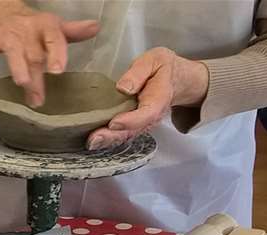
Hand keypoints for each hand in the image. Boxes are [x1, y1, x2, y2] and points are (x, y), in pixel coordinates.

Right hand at [0, 0, 98, 106]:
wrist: (4, 11)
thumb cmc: (33, 27)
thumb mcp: (54, 28)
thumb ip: (72, 33)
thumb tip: (96, 28)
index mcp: (47, 27)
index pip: (55, 39)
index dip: (56, 54)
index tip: (57, 70)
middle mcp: (28, 29)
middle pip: (34, 54)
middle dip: (37, 77)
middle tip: (39, 99)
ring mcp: (9, 34)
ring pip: (13, 52)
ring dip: (17, 67)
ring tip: (21, 83)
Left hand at [87, 47, 208, 149]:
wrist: (176, 80)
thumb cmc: (162, 68)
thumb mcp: (154, 60)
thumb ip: (139, 72)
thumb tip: (122, 88)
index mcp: (158, 98)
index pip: (146, 114)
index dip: (130, 120)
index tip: (113, 123)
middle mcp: (152, 116)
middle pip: (134, 130)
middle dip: (113, 136)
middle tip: (93, 140)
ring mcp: (143, 123)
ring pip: (127, 136)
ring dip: (108, 141)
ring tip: (91, 143)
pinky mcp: (135, 125)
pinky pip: (123, 134)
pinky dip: (108, 139)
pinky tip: (94, 141)